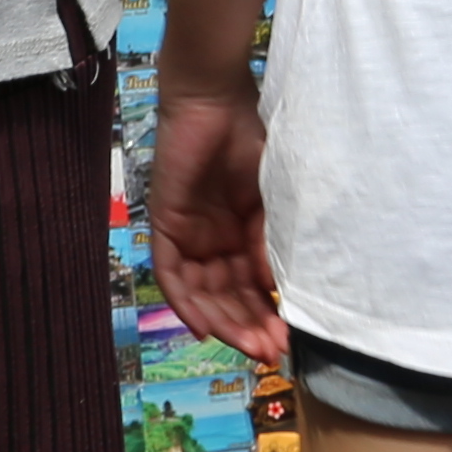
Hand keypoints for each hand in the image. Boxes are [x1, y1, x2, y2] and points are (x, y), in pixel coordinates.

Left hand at [147, 87, 285, 367]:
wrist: (216, 98)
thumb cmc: (249, 136)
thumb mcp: (269, 199)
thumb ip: (267, 242)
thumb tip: (275, 288)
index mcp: (239, 232)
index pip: (249, 286)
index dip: (266, 315)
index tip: (288, 340)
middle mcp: (211, 239)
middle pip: (226, 297)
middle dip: (248, 327)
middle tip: (271, 353)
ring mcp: (187, 233)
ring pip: (201, 293)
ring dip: (224, 322)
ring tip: (250, 345)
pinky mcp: (163, 223)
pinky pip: (169, 273)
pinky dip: (185, 302)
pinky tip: (205, 328)